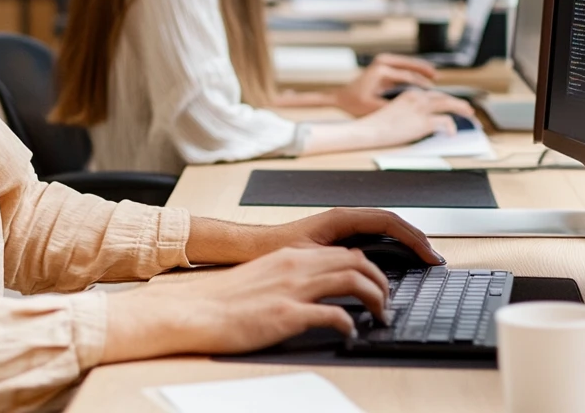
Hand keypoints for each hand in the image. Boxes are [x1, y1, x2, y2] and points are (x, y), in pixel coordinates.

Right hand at [102, 246, 390, 360]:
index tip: (380, 283)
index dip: (371, 267)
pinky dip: (350, 324)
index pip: (346, 251)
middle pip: (357, 261)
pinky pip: (334, 315)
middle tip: (388, 301)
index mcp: (292, 256)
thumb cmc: (226, 299)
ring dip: (376, 300)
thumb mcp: (266, 276)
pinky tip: (351, 333)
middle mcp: (297, 266)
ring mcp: (293, 289)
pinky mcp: (287, 315)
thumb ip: (293, 275)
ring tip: (382, 317)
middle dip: (382, 282)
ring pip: (354, 282)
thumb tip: (320, 285)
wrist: (196, 311)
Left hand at [255, 207, 444, 264]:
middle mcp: (345, 217)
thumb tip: (364, 266)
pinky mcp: (341, 234)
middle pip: (391, 221)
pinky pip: (376, 234)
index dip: (412, 236)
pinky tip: (400, 258)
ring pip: (385, 227)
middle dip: (415, 238)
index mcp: (341, 217)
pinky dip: (393, 243)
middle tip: (434, 258)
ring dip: (406, 240)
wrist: (254, 247)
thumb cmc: (277, 249)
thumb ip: (337, 259)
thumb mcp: (310, 256)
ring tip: (423, 258)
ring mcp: (344, 224)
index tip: (428, 254)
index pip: (388, 220)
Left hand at [333, 54, 439, 115]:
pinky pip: (402, 66)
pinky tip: (422, 77)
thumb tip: (409, 110)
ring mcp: (381, 62)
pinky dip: (413, 70)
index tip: (432, 91)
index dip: (421, 83)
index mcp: (380, 71)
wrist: (341, 97)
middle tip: (437, 77)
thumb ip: (391, 108)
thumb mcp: (373, 108)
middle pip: (409, 63)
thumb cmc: (354, 105)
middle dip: (424, 69)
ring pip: (406, 63)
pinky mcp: (382, 65)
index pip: (407, 76)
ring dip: (420, 68)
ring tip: (434, 76)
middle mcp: (381, 62)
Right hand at [353, 88, 473, 145]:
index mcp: (410, 94)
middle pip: (443, 97)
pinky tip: (452, 133)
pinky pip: (445, 121)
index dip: (445, 99)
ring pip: (448, 104)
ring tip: (469, 114)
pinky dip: (451, 126)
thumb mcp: (394, 112)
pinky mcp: (424, 122)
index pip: (433, 95)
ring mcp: (421, 109)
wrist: (370, 130)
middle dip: (457, 102)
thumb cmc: (377, 125)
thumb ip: (409, 112)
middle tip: (467, 108)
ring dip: (461, 108)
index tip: (451, 104)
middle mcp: (417, 98)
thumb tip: (422, 121)